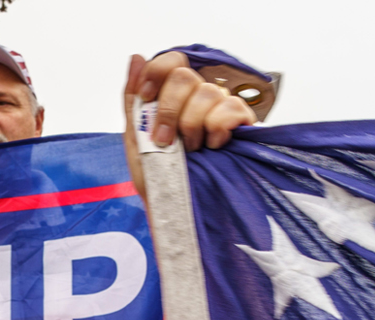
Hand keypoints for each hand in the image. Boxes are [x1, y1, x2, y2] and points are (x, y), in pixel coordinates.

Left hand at [123, 52, 255, 198]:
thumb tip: (136, 58)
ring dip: (191, 126)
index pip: (171, 61)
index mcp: (173, 96)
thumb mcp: (134, 138)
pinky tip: (212, 147)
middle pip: (185, 76)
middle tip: (163, 140)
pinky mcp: (241, 123)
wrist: (174, 208)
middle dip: (169, 110)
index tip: (146, 99)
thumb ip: (133, 98)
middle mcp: (198, 96)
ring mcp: (221, 108)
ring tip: (190, 150)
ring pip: (207, 92)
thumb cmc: (155, 177)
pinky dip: (216, 128)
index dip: (157, 73)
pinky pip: (230, 108)